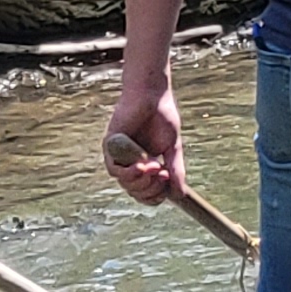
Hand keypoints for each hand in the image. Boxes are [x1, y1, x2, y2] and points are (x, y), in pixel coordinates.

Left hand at [106, 84, 183, 202]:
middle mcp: (130, 163)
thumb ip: (175, 170)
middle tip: (163, 174)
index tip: (169, 185)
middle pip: (135, 192)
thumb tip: (180, 195)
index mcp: (145, 165)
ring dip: (141, 181)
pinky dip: (129, 172)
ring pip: (125, 184)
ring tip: (155, 167)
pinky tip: (143, 165)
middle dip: (151, 189)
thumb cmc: (162, 117)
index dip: (156, 196)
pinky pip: (115, 170)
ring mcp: (119, 156)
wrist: (152, 96)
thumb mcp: (173, 148)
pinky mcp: (110, 147)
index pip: (146, 192)